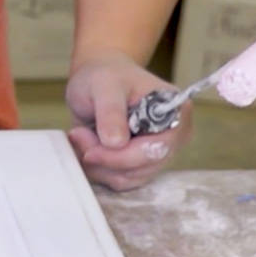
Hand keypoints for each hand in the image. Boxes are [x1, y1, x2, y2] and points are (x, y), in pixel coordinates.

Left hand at [65, 50, 191, 190]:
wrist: (98, 80)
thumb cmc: (106, 76)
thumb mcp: (104, 86)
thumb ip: (111, 112)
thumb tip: (116, 143)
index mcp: (176, 113)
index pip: (157, 149)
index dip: (122, 156)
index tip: (90, 150)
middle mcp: (173, 137)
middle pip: (142, 169)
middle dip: (105, 159)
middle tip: (79, 136)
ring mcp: (157, 153)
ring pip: (127, 179)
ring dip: (98, 164)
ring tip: (82, 136)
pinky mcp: (139, 164)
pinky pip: (118, 180)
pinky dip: (97, 169)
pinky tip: (87, 147)